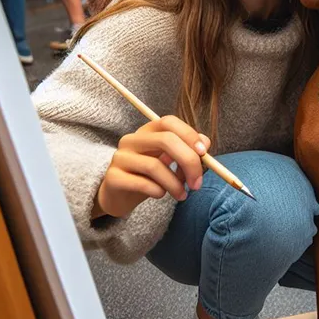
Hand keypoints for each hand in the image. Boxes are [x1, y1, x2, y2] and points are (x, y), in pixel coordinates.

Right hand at [93, 116, 211, 220]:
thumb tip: (205, 144)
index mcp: (147, 131)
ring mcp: (120, 158)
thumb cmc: (148, 176)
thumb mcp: (168, 161)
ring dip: (175, 184)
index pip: (169, 122)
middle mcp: (131, 140)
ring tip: (181, 195)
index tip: (203, 153)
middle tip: (197, 183)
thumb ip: (187, 151)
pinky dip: (159, 192)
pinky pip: (143, 184)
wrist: (119, 196)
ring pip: (155, 166)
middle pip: (165, 140)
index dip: (189, 134)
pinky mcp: (113, 178)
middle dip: (188, 162)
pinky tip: (161, 195)